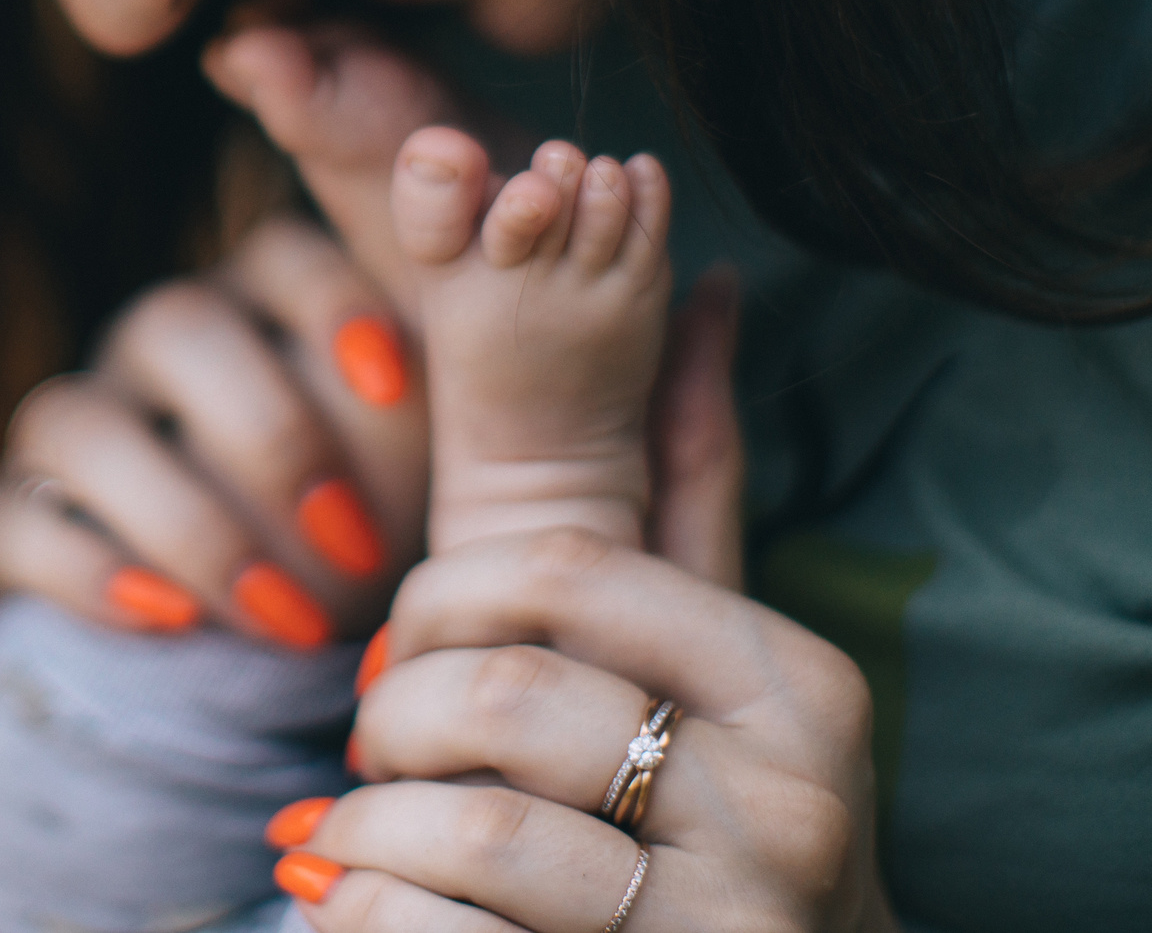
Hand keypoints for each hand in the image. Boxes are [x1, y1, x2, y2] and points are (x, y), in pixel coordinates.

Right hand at [0, 214, 430, 646]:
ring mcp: (84, 425)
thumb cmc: (391, 519)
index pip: (280, 255)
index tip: (395, 380)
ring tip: (282, 614)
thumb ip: (440, 394)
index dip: (330, 303)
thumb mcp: (433, 461)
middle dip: (267, 436)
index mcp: (268, 303)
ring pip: (73, 419)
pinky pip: (4, 519)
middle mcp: (162, 344)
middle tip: (357, 544)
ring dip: (183, 520)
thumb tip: (428, 328)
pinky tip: (171, 621)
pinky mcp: (18, 519)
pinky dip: (80, 570)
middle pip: (172, 328)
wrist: (302, 637)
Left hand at [270, 532, 895, 932]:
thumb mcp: (726, 662)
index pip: (561, 568)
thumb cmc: (722, 817)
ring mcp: (726, 920)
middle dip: (394, 716)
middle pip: (498, 695)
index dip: (437, 593)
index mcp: (795, 686)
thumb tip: (709, 283)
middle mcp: (787, 806)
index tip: (404, 642)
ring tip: (356, 833)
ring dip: (368, 827)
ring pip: (467, 830)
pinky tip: (360, 901)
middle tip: (374, 745)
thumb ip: (696, 489)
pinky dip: (361, 913)